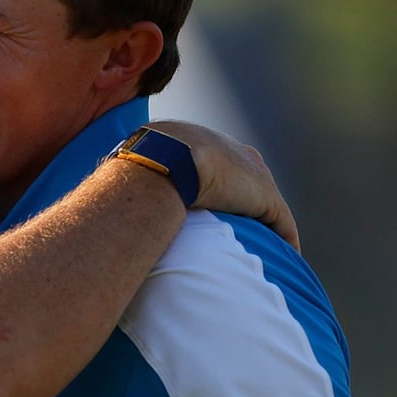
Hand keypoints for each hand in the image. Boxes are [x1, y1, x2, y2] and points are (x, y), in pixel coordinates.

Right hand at [145, 120, 299, 251]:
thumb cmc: (139, 166)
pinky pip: (281, 223)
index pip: (215, 163)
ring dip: (265, 223)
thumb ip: (132, 180)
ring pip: (264, 201)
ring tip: (262, 247)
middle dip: (242, 200)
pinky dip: (284, 240)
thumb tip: (111, 198)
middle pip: (244, 179)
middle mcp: (232, 151)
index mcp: (200, 139)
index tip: (208, 206)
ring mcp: (251, 173)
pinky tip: (285, 257)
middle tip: (236, 230)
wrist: (165, 161)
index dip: (213, 185)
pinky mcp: (266, 197)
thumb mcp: (134, 166)